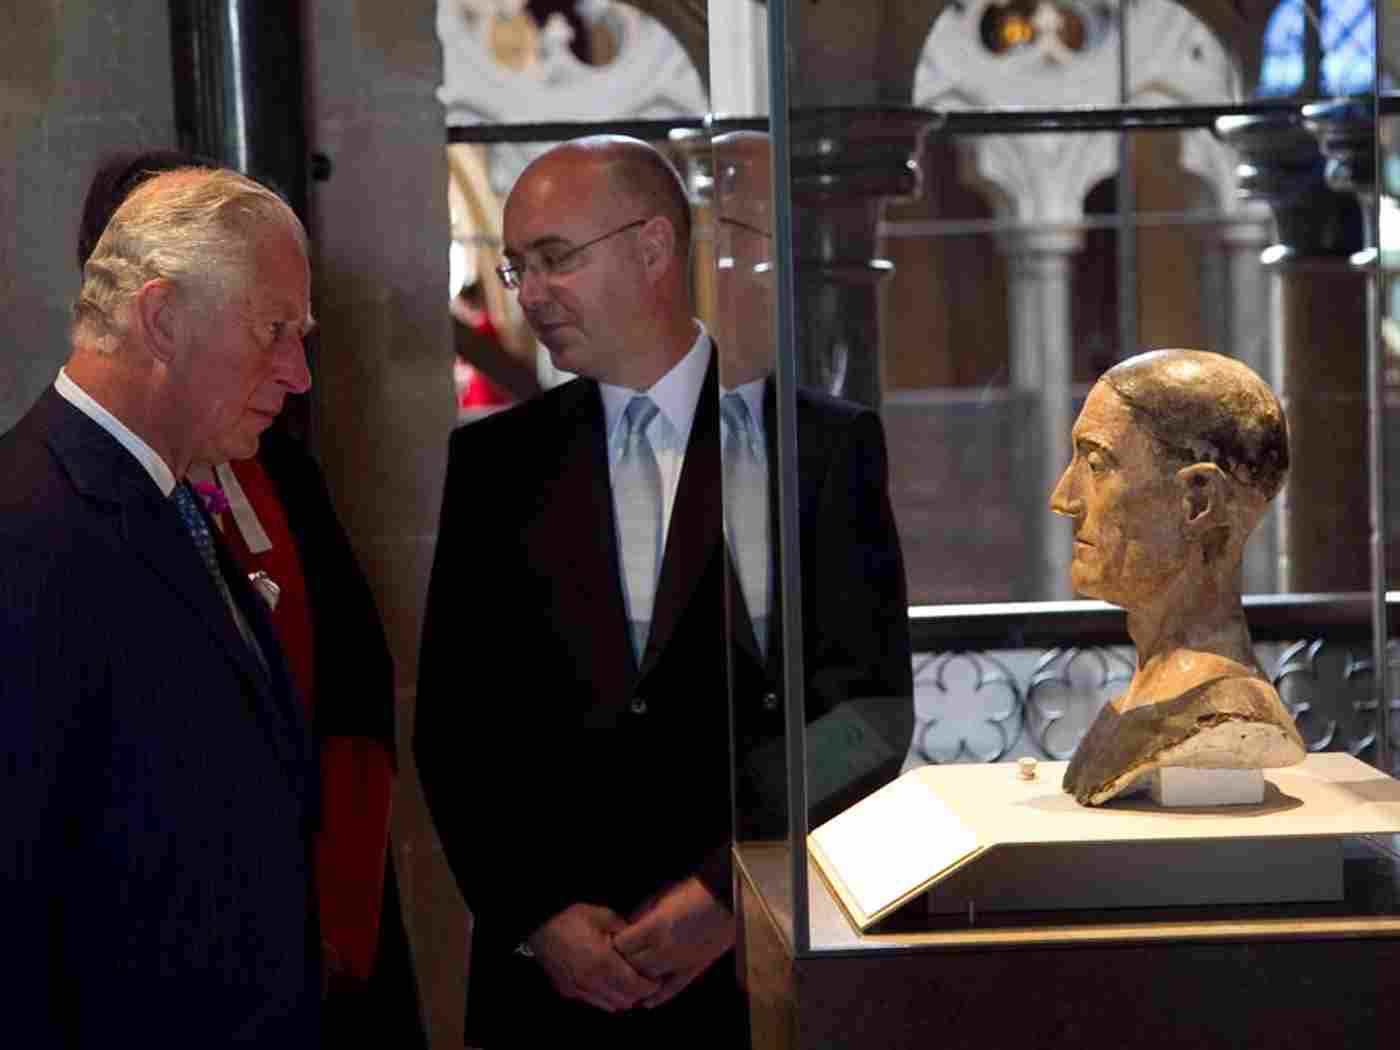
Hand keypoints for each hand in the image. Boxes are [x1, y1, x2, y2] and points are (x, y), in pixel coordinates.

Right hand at [525, 902, 658, 1012]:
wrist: (539, 925)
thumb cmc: (571, 917)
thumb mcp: (604, 916)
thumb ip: (625, 931)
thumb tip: (640, 940)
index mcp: (603, 963)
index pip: (635, 986)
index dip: (649, 985)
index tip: (656, 979)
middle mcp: (591, 981)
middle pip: (625, 1000)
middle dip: (638, 993)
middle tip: (645, 981)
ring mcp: (577, 989)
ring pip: (609, 1005)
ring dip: (622, 998)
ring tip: (628, 983)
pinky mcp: (567, 991)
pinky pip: (593, 1002)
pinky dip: (605, 997)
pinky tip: (608, 983)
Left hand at [612, 877, 735, 1008]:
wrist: (724, 899)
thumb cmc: (691, 892)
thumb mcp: (659, 898)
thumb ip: (640, 918)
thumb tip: (624, 932)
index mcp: (653, 927)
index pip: (621, 946)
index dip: (610, 947)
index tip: (604, 946)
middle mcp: (663, 949)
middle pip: (631, 965)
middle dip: (618, 965)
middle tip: (610, 965)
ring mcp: (679, 962)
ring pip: (648, 980)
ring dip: (635, 982)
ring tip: (624, 983)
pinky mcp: (694, 970)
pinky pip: (673, 989)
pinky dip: (658, 998)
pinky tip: (646, 1002)